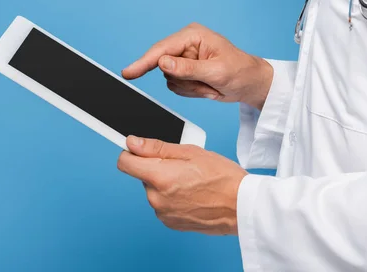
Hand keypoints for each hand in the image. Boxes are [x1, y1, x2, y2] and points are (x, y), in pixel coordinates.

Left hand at [117, 136, 247, 234]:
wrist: (241, 206)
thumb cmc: (222, 177)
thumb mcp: (191, 152)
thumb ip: (157, 148)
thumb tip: (132, 143)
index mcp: (159, 177)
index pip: (125, 162)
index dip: (133, 153)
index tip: (143, 151)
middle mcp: (156, 199)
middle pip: (143, 176)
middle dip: (157, 169)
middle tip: (183, 167)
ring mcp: (163, 214)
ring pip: (154, 191)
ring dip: (166, 184)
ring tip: (192, 182)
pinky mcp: (171, 223)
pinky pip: (163, 205)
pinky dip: (173, 198)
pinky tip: (192, 195)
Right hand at [122, 23, 272, 109]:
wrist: (250, 84)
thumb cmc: (240, 72)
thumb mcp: (215, 72)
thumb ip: (187, 69)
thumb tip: (162, 63)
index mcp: (192, 35)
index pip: (162, 49)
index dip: (144, 62)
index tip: (128, 73)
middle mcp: (185, 45)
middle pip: (164, 67)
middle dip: (185, 80)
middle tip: (205, 84)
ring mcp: (184, 59)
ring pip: (170, 79)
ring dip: (190, 88)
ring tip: (210, 85)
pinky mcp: (185, 72)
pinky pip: (176, 87)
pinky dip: (191, 92)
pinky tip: (207, 87)